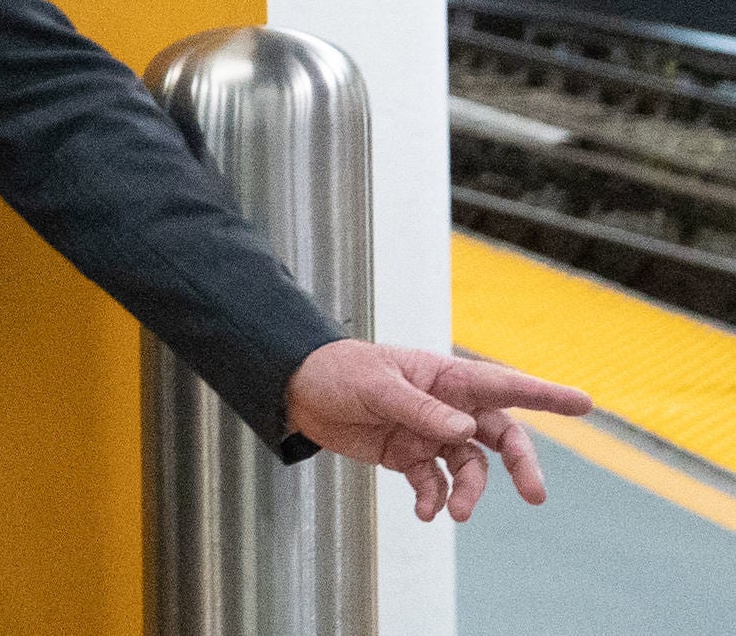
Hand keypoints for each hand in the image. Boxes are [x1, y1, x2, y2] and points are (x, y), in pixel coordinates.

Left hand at [284, 341, 589, 520]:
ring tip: (456, 513)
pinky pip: (435, 482)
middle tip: (536, 495)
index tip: (585, 404)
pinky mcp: (410, 455)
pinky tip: (427, 512)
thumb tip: (464, 430)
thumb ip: (420, 408)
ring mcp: (430, 432)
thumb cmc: (338, 370)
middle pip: (499, 436)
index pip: (504, 385)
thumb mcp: (376, 385)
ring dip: (470, 491)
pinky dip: (435, 498)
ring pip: (470, 466)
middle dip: (521, 465)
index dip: (546, 395)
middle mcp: (447, 406)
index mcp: (445, 377)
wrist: (298, 390)